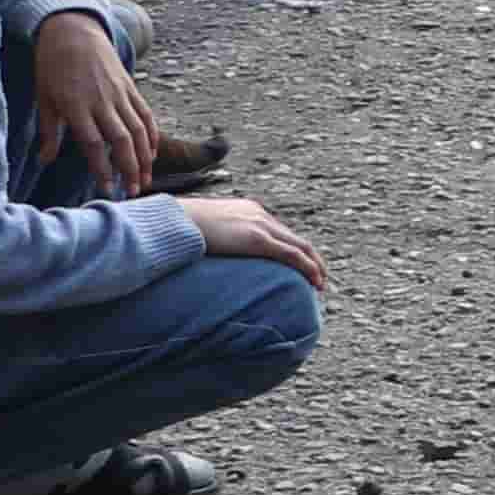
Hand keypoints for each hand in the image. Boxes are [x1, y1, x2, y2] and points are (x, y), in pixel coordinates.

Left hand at [28, 11, 158, 194]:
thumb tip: (45, 161)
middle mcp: (101, 101)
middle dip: (130, 168)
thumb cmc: (52, 67)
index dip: (102, 168)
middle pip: (121, 139)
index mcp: (76, 105)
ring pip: (138, 130)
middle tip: (134, 191)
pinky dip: (151, 135)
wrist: (73, 31)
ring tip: (145, 179)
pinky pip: (146, 115)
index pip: (93, 143)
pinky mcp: (131, 87)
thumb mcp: (44, 99)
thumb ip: (48, 132)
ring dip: (144, 157)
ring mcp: (119, 93)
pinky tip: (151, 154)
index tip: (106, 189)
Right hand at [181, 193, 333, 287]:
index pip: (279, 231)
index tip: (299, 265)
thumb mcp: (204, 232)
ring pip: (300, 246)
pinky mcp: (257, 239)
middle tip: (320, 276)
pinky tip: (315, 280)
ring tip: (321, 283)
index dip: (293, 249)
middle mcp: (258, 215)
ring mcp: (259, 225)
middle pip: (295, 238)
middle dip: (312, 258)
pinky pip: (292, 254)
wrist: (173, 221)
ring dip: (315, 266)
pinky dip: (308, 267)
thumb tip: (213, 254)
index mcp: (247, 211)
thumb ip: (217, 240)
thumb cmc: (180, 230)